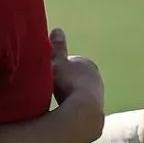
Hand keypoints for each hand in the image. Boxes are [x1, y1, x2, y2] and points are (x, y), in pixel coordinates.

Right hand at [50, 28, 104, 142]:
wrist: (83, 111)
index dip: (55, 68)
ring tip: (53, 104)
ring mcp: (98, 96)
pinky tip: (61, 114)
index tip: (45, 75)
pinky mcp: (95, 112)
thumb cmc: (67, 83)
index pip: (68, 63)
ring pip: (76, 94)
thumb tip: (57, 28)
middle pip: (73, 78)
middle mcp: (95, 78)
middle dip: (62, 83)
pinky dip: (70, 109)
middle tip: (47, 89)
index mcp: (87, 64)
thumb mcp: (56, 63)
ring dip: (66, 97)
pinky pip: (78, 108)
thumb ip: (56, 48)